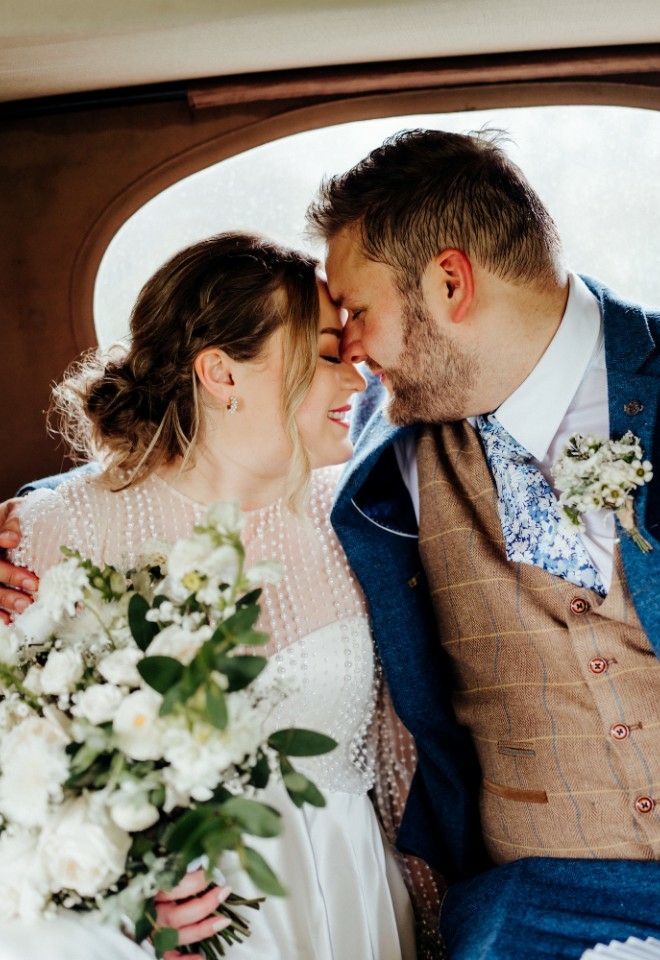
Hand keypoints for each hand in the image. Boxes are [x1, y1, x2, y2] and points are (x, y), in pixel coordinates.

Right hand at [0, 499, 37, 623]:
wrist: (14, 523)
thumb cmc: (17, 517)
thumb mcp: (15, 510)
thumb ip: (13, 520)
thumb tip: (12, 537)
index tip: (12, 541)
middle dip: (9, 576)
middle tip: (33, 584)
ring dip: (5, 598)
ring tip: (24, 605)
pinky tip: (8, 619)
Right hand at [154, 868, 231, 959]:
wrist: (123, 904)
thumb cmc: (146, 882)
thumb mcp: (158, 869)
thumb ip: (175, 866)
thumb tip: (201, 861)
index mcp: (149, 893)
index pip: (173, 889)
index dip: (195, 881)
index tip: (210, 871)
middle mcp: (151, 916)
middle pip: (177, 915)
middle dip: (204, 904)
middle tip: (224, 890)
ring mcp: (154, 933)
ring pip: (179, 935)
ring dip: (203, 929)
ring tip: (224, 920)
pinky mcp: (156, 947)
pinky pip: (170, 958)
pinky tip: (201, 957)